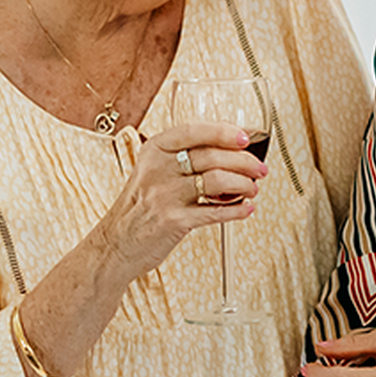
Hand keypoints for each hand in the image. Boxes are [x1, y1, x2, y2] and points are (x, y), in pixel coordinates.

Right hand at [96, 121, 266, 278]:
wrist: (116, 244)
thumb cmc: (140, 207)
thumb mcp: (153, 172)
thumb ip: (184, 158)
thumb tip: (230, 147)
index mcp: (154, 151)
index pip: (193, 132)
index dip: (223, 132)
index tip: (245, 137)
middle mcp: (157, 170)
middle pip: (211, 156)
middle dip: (244, 162)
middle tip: (259, 169)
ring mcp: (164, 195)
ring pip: (217, 180)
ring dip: (243, 184)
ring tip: (252, 189)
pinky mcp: (173, 221)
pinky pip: (214, 212)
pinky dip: (236, 210)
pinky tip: (246, 208)